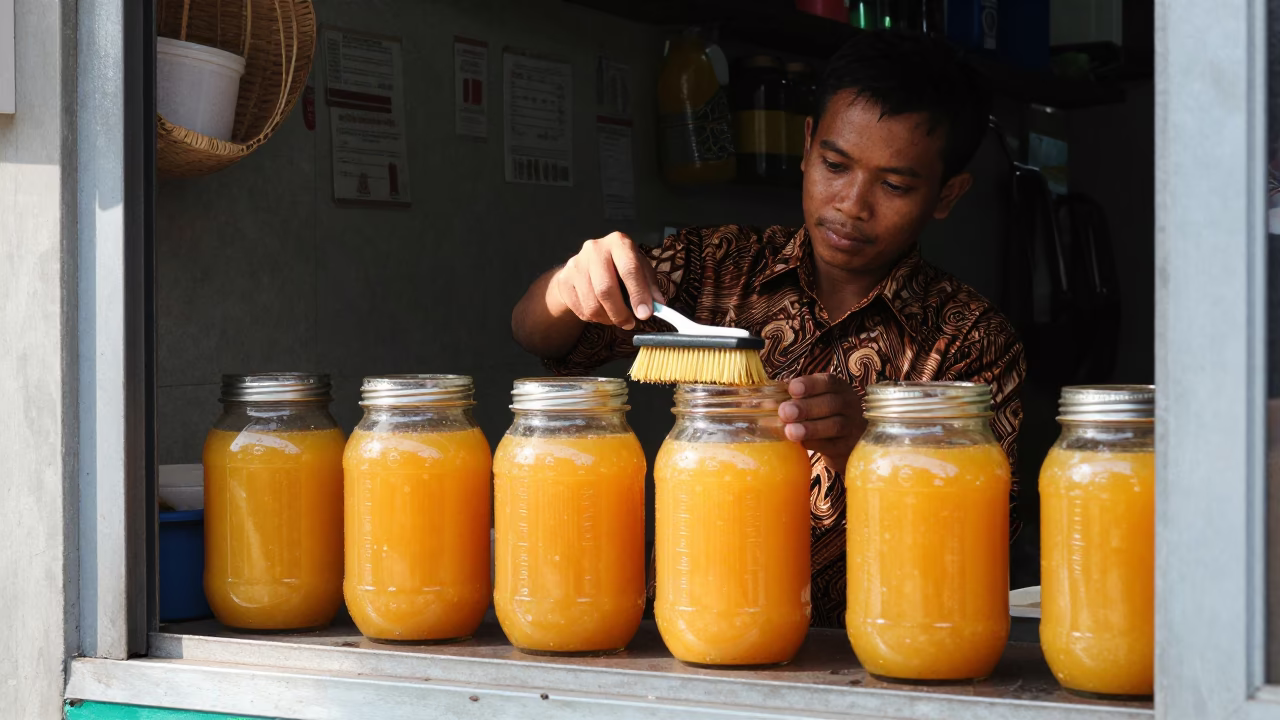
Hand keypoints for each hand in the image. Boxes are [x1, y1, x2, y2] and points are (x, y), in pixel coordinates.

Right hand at [550, 232, 664, 329]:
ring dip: (608, 319)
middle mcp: (595, 249)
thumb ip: (650, 285)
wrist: (585, 266)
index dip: (638, 294)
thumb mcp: (639, 269)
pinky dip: (594, 318)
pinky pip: (581, 310)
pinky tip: (601, 312)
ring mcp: (576, 264)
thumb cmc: (618, 267)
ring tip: (616, 318)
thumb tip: (659, 304)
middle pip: (605, 289)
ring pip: (592, 304)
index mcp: (618, 242)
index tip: (645, 314)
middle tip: (629, 323)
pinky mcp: (564, 280)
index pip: (629, 269)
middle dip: (620, 313)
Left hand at [778, 373, 865, 470]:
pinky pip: (833, 445)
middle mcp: (849, 404)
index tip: (792, 389)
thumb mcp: (811, 402)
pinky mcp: (849, 447)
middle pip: (831, 403)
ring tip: (790, 432)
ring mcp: (852, 427)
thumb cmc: (822, 417)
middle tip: (784, 412)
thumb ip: (791, 400)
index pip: (828, 381)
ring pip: (834, 425)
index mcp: (838, 388)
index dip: (810, 384)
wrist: (846, 444)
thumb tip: (766, 403)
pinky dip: (815, 444)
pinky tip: (801, 444)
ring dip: (810, 428)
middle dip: (806, 407)